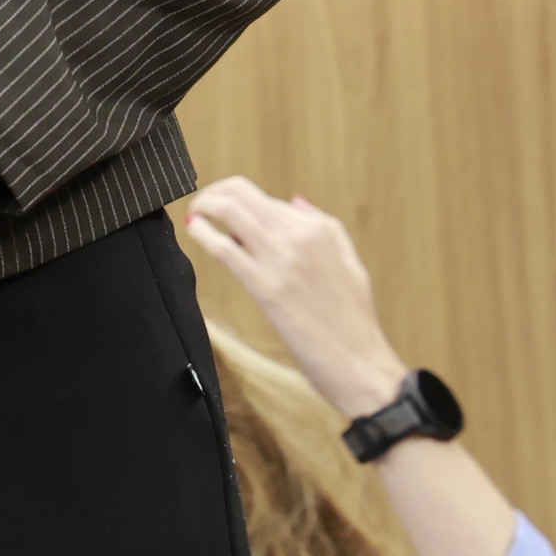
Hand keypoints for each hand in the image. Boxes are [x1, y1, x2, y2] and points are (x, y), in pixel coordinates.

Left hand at [183, 175, 409, 416]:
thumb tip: (295, 202)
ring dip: (204, 205)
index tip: (227, 213)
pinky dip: (202, 233)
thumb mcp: (351, 264)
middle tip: (203, 205)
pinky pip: (223, 248)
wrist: (360, 363)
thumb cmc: (355, 321)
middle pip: (240, 192)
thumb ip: (324, 229)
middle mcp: (299, 236)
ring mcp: (280, 260)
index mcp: (320, 230)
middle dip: (213, 192)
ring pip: (228, 210)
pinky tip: (195, 231)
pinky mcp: (264, 286)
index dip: (240, 203)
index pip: (264, 198)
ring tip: (196, 215)